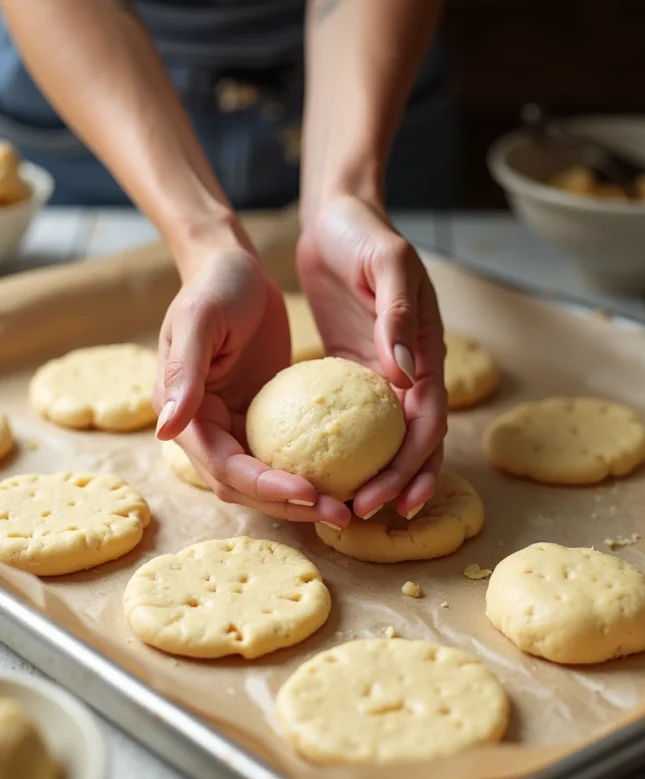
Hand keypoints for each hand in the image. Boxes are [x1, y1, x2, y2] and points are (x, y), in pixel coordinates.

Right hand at [154, 242, 350, 525]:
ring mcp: (234, 426)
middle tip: (338, 512)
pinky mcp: (261, 418)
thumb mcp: (198, 321)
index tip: (308, 492)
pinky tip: (346, 475)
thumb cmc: (215, 285)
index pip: (224, 467)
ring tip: (346, 506)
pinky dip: (310, 469)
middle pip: (245, 486)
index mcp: (184, 414)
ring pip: (266, 479)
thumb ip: (184, 373)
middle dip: (288, 505)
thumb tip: (165, 431)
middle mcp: (205, 429)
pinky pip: (285, 454)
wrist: (234, 266)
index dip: (264, 486)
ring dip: (302, 498)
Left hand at [297, 195, 446, 518]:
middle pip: (415, 444)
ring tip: (348, 512)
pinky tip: (323, 473)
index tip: (386, 497)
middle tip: (362, 516)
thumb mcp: (388, 262)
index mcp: (427, 352)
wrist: (339, 216)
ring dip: (377, 478)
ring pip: (388, 441)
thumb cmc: (366, 233)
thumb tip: (405, 370)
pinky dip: (349, 452)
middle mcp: (411, 372)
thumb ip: (397, 313)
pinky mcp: (354, 373)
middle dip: (397, 485)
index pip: (428, 422)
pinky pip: (355, 422)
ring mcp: (384, 376)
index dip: (413, 464)